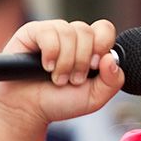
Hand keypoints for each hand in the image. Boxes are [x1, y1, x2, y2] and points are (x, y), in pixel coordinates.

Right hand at [0, 19, 124, 124]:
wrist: (28, 110)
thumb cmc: (59, 102)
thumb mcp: (94, 98)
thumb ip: (112, 81)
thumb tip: (111, 58)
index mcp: (89, 48)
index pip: (104, 29)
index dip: (103, 44)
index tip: (94, 66)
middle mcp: (72, 37)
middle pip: (87, 31)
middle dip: (82, 61)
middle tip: (73, 80)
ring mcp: (52, 32)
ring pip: (69, 32)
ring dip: (66, 62)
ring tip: (58, 79)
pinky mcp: (32, 32)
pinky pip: (48, 32)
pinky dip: (51, 53)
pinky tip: (46, 67)